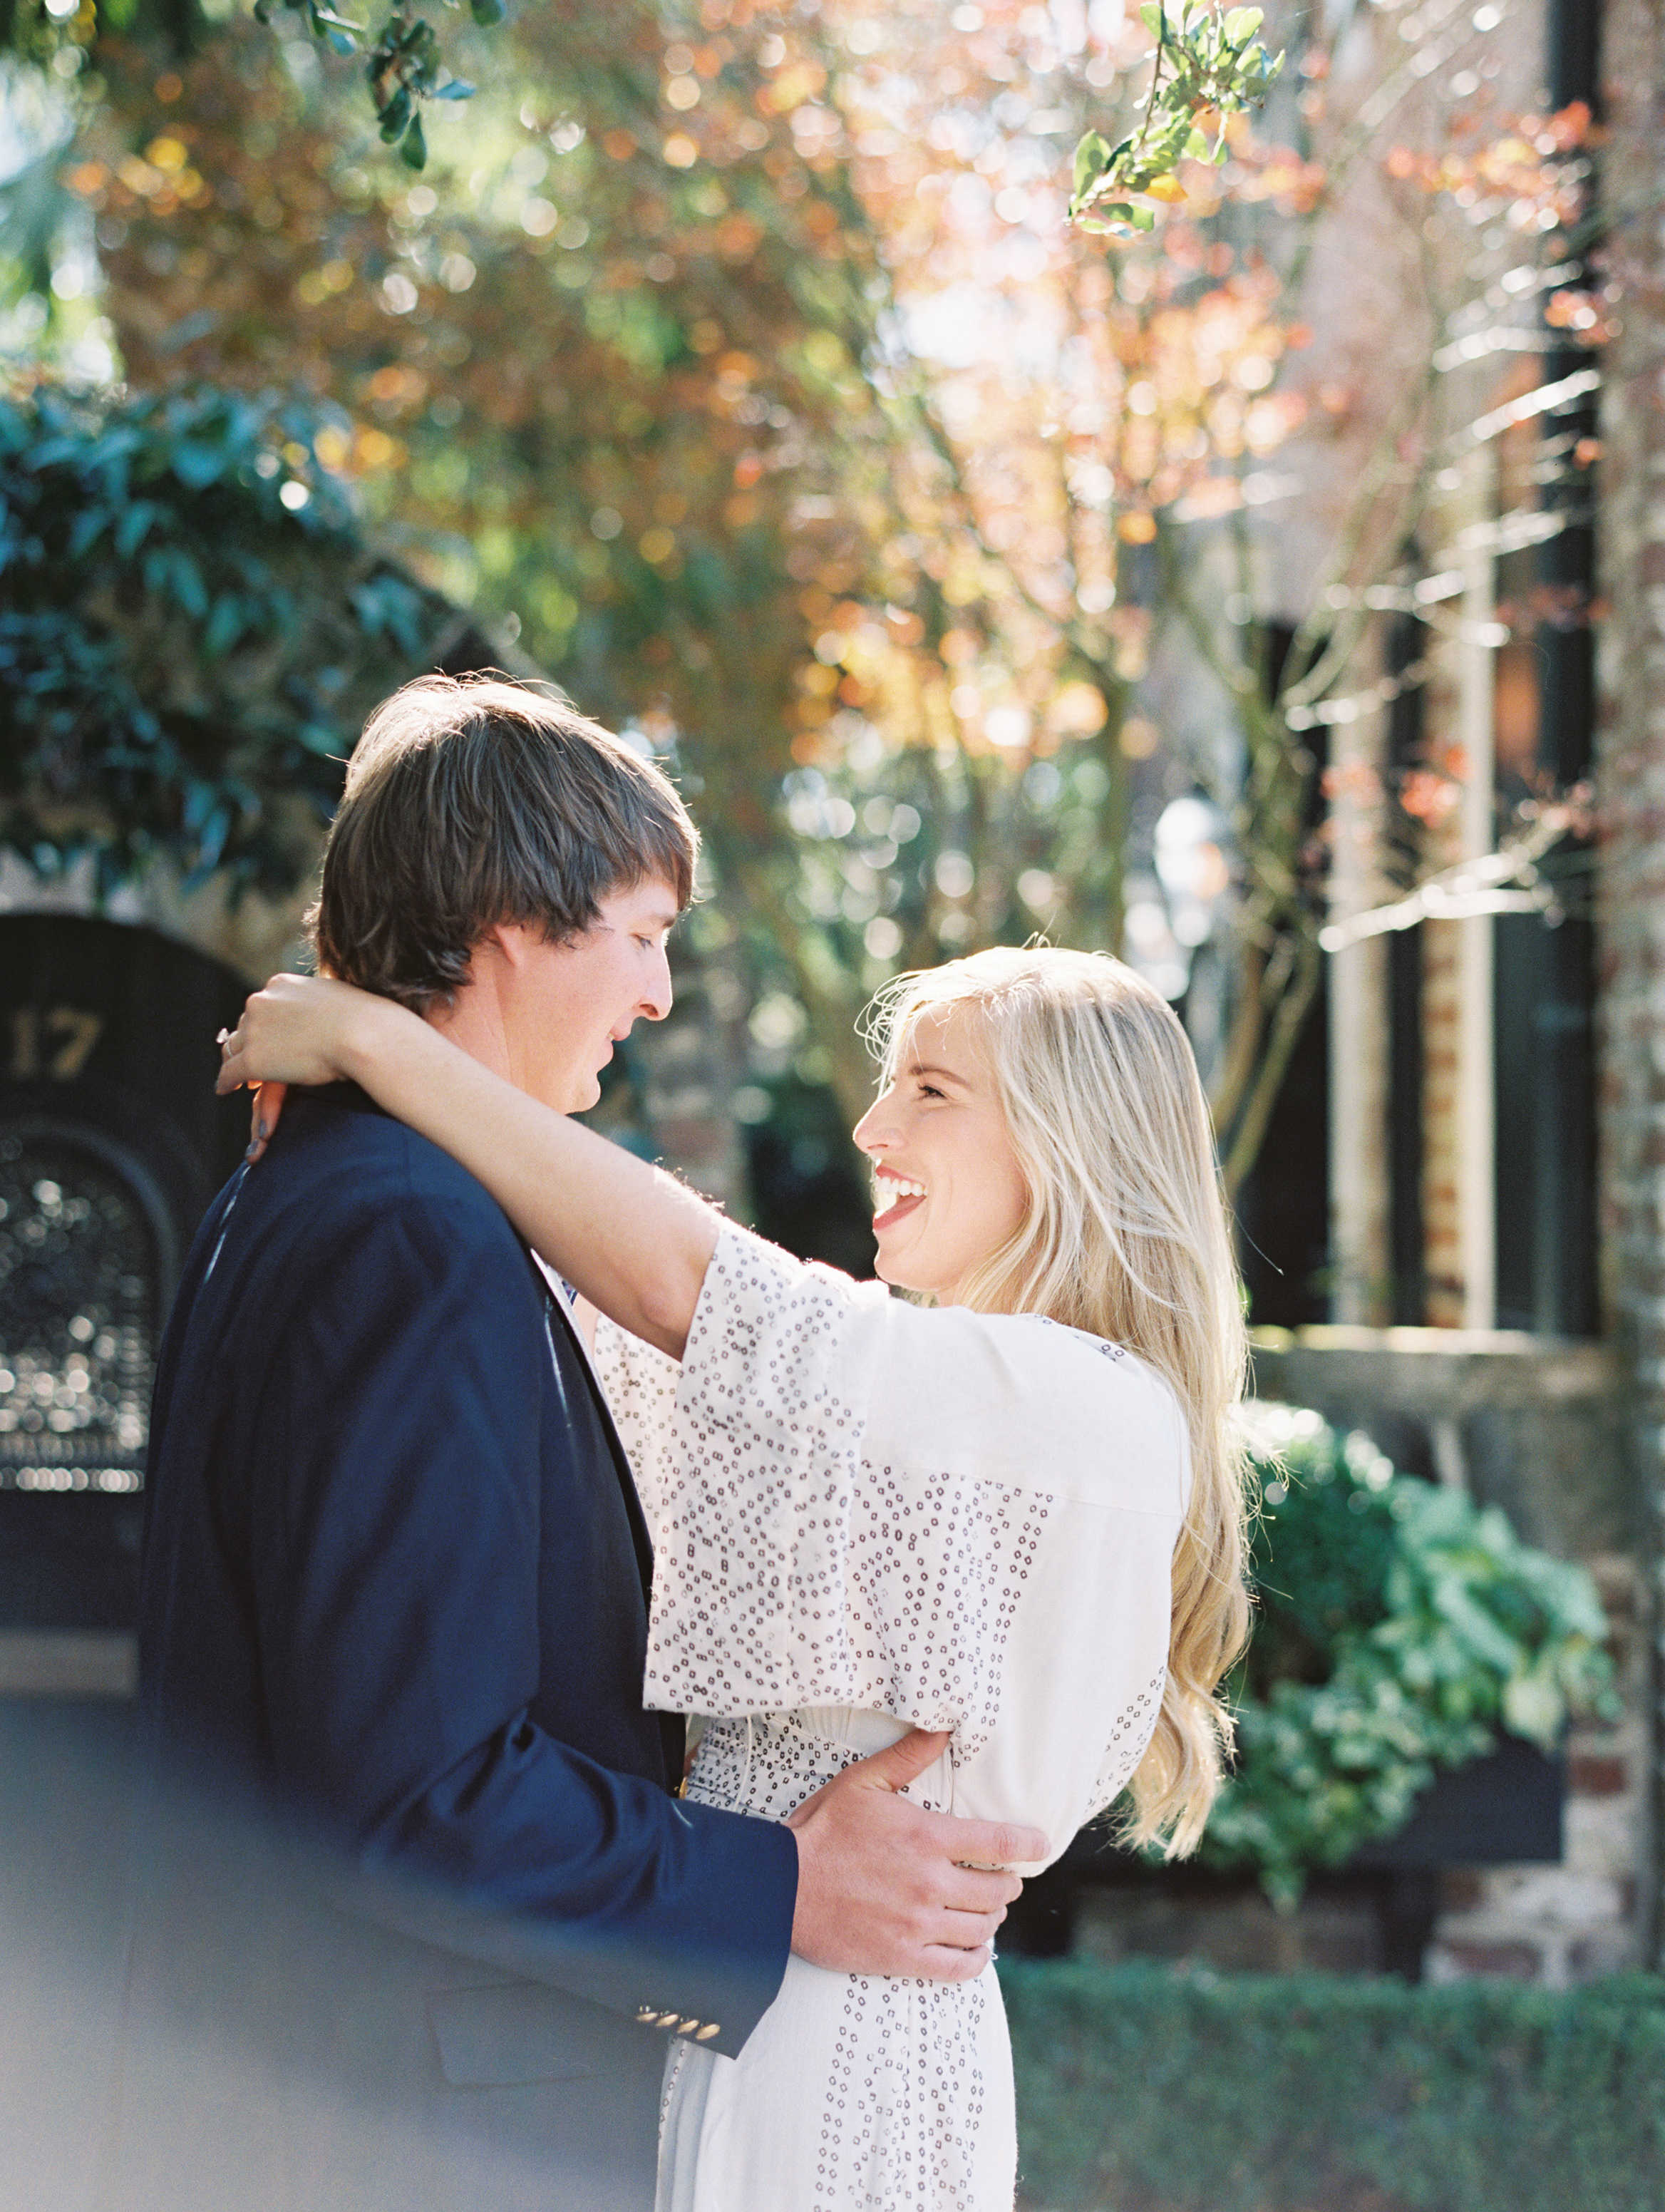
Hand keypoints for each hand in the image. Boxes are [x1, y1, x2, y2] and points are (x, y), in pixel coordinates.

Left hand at [216, 975, 386, 1159]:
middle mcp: (262, 1000)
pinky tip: (225, 1089)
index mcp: (282, 983)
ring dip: (236, 1061)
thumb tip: (328, 1015)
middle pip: (247, 1024)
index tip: (268, 1036)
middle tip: (252, 1057)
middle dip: (250, 1041)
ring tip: (239, 1078)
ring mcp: (255, 1030)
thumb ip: (323, 1005)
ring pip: (236, 1047)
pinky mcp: (252, 1059)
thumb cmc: (365, 1021)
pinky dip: (225, 1082)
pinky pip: (229, 1073)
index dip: (264, 1024)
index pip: (264, 1005)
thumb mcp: (339, 1000)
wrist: (364, 1036)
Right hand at [785, 1728, 1046, 1982]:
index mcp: (927, 1837)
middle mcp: (930, 1883)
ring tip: (986, 1909)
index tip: (1040, 1846)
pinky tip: (976, 1949)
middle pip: (997, 1890)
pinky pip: (959, 1967)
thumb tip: (943, 1727)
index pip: (999, 1843)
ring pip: (983, 1928)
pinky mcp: (903, 1956)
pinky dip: (976, 1959)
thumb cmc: (822, 1831)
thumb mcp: (863, 1782)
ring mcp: (918, 1923)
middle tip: (1001, 1878)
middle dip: (1006, 1882)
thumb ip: (908, 1756)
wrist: (782, 1887)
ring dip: (991, 1917)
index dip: (1028, 1845)